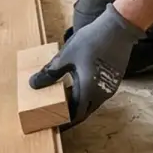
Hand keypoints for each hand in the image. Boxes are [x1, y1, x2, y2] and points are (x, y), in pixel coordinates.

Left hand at [30, 4, 146, 124]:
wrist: (119, 28)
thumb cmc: (91, 41)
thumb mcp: (66, 56)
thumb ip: (50, 72)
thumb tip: (33, 84)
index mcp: (89, 91)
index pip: (76, 115)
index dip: (64, 122)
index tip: (54, 124)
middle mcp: (102, 93)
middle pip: (85, 111)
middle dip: (71, 115)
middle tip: (57, 114)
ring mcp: (110, 87)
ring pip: (93, 102)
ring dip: (79, 104)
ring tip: (64, 100)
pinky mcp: (114, 79)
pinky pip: (99, 93)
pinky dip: (87, 95)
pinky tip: (78, 86)